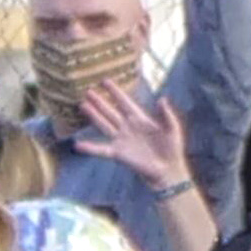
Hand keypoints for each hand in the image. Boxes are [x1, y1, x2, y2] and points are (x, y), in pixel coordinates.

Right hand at [73, 78, 188, 186]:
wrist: (168, 170)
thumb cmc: (172, 149)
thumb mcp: (172, 129)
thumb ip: (166, 115)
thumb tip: (161, 99)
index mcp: (140, 119)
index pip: (125, 103)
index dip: (115, 92)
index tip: (105, 81)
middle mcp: (128, 127)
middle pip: (111, 112)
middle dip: (100, 102)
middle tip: (88, 91)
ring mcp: (121, 140)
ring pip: (104, 125)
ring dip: (93, 116)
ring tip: (83, 105)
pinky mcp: (118, 153)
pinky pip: (101, 150)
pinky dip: (90, 148)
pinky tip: (78, 145)